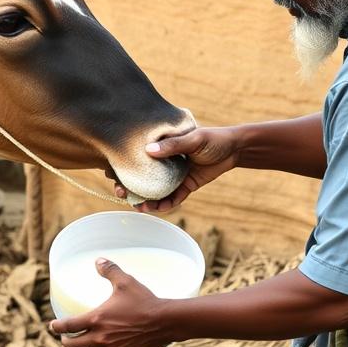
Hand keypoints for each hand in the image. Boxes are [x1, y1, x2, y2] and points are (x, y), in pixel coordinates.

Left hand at [47, 259, 173, 346]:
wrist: (166, 321)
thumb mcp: (126, 282)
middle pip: (73, 346)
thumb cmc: (145, 301)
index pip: (67, 326)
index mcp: (96, 320)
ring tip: (98, 340)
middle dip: (67, 342)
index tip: (53, 326)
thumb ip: (110, 271)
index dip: (57, 327)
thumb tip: (98, 260)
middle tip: (67, 339)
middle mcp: (101, 338)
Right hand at [107, 126, 241, 213]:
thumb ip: (173, 146)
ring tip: (141, 207)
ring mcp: (174, 175)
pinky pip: (172, 198)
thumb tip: (148, 150)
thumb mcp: (193, 139)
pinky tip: (158, 208)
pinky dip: (165, 204)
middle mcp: (164, 162)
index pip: (137, 157)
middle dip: (131, 187)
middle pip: (142, 176)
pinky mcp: (185, 186)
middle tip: (123, 194)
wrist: (234, 149)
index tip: (113, 175)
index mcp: (162, 147)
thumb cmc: (213, 138)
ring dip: (146, 199)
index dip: (123, 167)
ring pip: (155, 190)